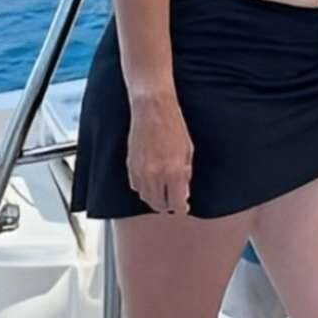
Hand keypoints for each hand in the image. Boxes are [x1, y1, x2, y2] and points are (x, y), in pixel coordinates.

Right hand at [127, 96, 193, 213]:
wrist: (152, 110)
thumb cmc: (172, 125)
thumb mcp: (188, 150)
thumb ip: (185, 174)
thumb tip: (184, 191)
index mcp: (173, 172)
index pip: (176, 203)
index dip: (181, 208)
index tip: (184, 207)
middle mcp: (155, 175)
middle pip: (159, 205)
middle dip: (168, 205)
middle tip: (174, 200)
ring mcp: (140, 172)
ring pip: (146, 198)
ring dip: (155, 198)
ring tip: (163, 191)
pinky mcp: (130, 167)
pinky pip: (136, 187)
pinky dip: (144, 188)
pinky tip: (151, 181)